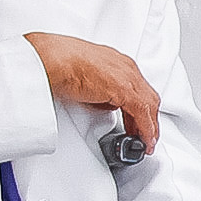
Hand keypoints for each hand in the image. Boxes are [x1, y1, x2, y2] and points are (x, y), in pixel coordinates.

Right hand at [26, 32, 164, 151]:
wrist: (51, 59)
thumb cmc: (58, 62)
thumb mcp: (86, 75)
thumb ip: (101, 90)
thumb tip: (105, 105)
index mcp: (117, 63)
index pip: (138, 88)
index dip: (141, 107)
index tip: (138, 121)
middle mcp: (126, 68)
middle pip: (148, 97)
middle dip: (149, 118)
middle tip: (145, 135)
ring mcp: (127, 77)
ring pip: (149, 105)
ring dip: (150, 126)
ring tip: (147, 142)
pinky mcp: (123, 89)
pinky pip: (142, 113)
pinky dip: (146, 129)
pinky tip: (145, 140)